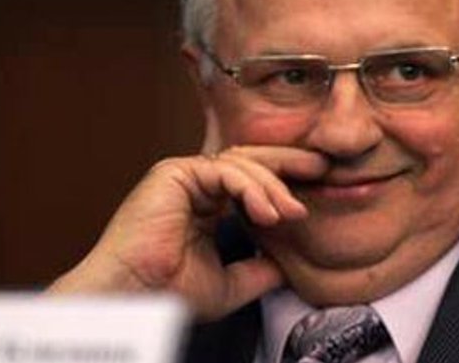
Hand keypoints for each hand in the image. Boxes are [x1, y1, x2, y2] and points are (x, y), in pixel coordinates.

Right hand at [47, 146, 326, 320]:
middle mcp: (194, 184)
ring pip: (241, 165)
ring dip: (273, 187)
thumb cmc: (169, 291)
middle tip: (323, 168)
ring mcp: (183, 175)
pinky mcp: (174, 172)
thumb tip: (289, 267)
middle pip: (250, 161)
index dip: (284, 180)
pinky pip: (224, 171)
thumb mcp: (231, 283)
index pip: (251, 181)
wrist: (135, 296)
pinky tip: (268, 212)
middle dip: (289, 164)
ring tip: (292, 213)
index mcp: (205, 204)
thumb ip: (259, 270)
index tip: (319, 184)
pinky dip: (251, 188)